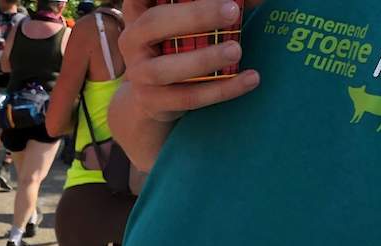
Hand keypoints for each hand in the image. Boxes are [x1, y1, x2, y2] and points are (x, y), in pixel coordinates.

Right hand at [119, 0, 259, 121]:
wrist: (153, 97)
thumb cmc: (177, 46)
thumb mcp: (189, 22)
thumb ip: (221, 6)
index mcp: (139, 11)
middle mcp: (131, 39)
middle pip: (154, 23)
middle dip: (195, 16)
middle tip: (232, 12)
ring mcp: (138, 72)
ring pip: (164, 69)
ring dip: (203, 59)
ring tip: (236, 51)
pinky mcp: (151, 100)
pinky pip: (186, 97)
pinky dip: (220, 89)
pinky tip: (249, 79)